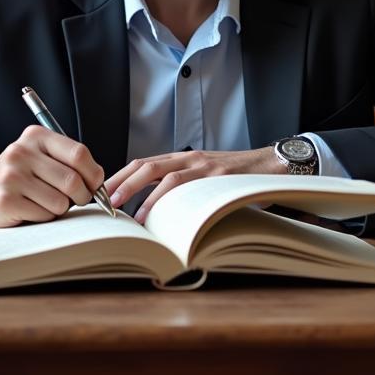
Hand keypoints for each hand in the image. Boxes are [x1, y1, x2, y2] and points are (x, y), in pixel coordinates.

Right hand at [0, 125, 105, 227]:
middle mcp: (21, 152)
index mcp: (36, 136)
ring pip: (60, 202)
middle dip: (82, 196)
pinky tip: (32, 209)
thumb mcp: (43, 156)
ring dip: (61, 208)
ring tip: (48, 202)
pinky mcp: (5, 200)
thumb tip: (101, 184)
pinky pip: (44, 215)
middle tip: (77, 200)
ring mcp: (11, 176)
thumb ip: (70, 162)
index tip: (96, 184)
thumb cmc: (24, 174)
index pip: (78, 154)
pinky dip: (45, 217)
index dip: (94, 173)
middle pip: (72, 181)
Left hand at [104, 147, 282, 223]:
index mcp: (183, 160)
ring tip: (126, 213)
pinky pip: (185, 186)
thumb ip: (184, 190)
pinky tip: (157, 216)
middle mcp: (188, 159)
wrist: (271, 167)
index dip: (121, 176)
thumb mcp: (206, 180)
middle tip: (103, 200)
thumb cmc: (237, 179)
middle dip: (120, 182)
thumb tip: (157, 215)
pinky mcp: (216, 175)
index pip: (143, 164)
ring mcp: (202, 165)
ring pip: (161, 174)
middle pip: (145, 165)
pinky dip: (166, 200)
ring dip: (139, 193)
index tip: (103, 192)